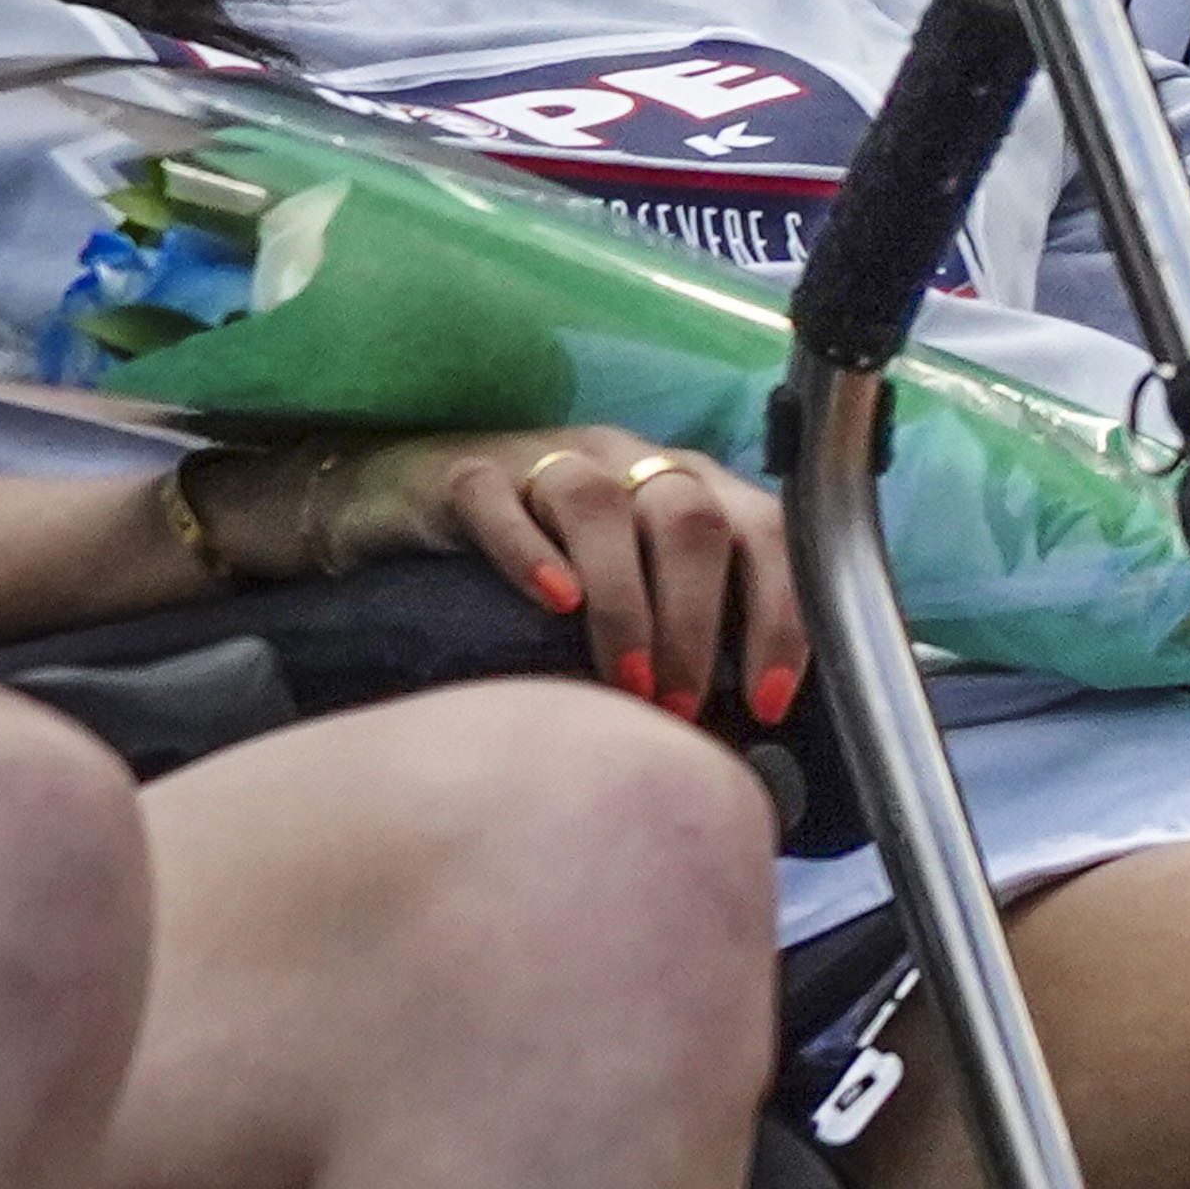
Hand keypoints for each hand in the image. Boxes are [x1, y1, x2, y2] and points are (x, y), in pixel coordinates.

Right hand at [354, 426, 799, 728]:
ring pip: (603, 507)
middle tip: (681, 707)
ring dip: (625, 599)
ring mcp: (550, 459)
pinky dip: (531, 551)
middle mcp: (632, 461)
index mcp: (691, 485)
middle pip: (693, 520)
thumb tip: (740, 729)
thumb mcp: (630, 585)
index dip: (781, 615)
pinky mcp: (468, 474)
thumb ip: (686, 629)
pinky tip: (554, 603)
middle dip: (698, 621)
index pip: (769, 533)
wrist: (407, 494)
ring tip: (625, 682)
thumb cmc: (547, 557)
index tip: (772, 701)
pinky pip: (500, 499)